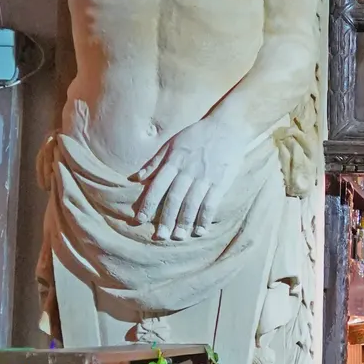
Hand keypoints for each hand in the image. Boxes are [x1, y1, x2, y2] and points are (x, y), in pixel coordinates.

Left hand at [132, 117, 247, 240]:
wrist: (227, 126)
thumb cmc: (198, 134)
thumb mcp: (172, 143)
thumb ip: (155, 162)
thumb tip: (136, 178)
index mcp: (174, 162)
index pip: (158, 186)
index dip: (148, 204)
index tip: (139, 219)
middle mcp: (188, 171)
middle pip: (174, 198)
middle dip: (166, 218)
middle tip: (160, 236)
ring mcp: (205, 177)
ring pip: (192, 203)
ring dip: (184, 221)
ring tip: (178, 236)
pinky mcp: (221, 182)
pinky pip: (212, 202)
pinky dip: (205, 217)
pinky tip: (200, 230)